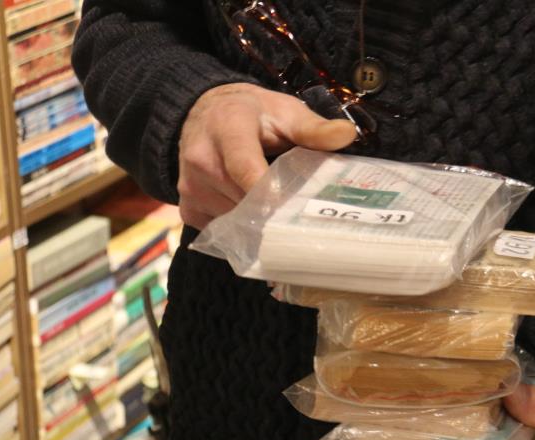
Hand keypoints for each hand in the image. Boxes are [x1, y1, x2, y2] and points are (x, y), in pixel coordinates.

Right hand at [177, 82, 356, 228]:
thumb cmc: (253, 114)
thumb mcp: (285, 112)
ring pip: (236, 221)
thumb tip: (347, 135)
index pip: (245, 169)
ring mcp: (190, 187)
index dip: (269, 194)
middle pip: (245, 201)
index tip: (291, 209)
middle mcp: (200, 158)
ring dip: (258, 219)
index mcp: (227, 128)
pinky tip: (251, 211)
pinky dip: (240, 227)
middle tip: (299, 210)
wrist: (204, 113)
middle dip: (274, 209)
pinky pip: (221, 231)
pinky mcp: (187, 208)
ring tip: (273, 203)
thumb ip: (313, 128)